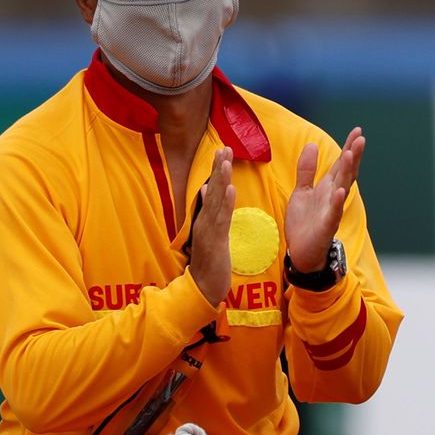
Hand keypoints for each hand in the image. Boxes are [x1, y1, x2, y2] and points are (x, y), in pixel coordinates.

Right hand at [187, 147, 234, 305]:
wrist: (204, 286)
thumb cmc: (209, 259)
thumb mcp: (210, 231)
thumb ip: (209, 210)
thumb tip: (207, 189)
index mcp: (206, 217)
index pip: (212, 188)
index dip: (217, 169)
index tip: (222, 150)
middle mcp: (206, 220)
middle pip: (213, 189)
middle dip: (218, 168)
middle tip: (223, 147)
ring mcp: (209, 230)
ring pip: (216, 201)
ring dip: (221, 180)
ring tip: (226, 162)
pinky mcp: (216, 241)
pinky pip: (222, 219)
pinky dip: (226, 203)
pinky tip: (230, 190)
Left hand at [285, 127, 364, 274]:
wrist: (301, 252)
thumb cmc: (304, 222)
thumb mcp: (302, 191)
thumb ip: (307, 170)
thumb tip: (313, 145)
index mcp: (328, 187)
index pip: (341, 164)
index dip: (349, 147)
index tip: (357, 130)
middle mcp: (333, 196)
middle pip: (346, 172)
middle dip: (353, 155)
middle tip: (360, 138)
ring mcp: (332, 210)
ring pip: (342, 188)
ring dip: (348, 172)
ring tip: (350, 154)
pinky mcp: (326, 226)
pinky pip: (333, 212)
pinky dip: (337, 201)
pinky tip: (340, 191)